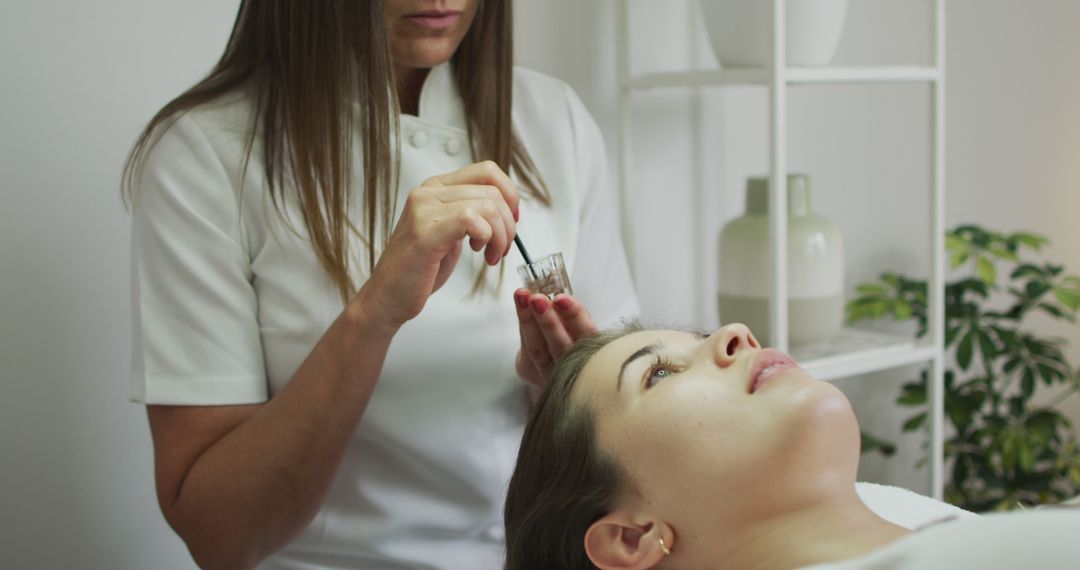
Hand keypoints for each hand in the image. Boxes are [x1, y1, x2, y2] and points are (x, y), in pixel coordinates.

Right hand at [356, 161, 518, 329]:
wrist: (388, 296)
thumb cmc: (419, 268)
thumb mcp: (450, 231)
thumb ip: (471, 212)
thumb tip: (507, 206)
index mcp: (435, 188)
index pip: (487, 171)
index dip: (510, 195)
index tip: (511, 220)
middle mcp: (428, 193)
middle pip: (492, 190)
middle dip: (508, 223)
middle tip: (500, 248)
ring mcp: (424, 210)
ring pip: (487, 205)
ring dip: (500, 235)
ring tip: (490, 254)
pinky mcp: (425, 233)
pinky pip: (472, 220)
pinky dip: (487, 238)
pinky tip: (479, 254)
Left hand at [514, 288, 598, 388]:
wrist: (555, 368)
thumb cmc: (573, 342)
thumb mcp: (579, 328)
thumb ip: (571, 316)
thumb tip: (556, 293)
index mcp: (593, 355)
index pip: (587, 336)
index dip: (576, 317)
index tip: (562, 298)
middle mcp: (573, 370)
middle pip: (560, 348)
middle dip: (548, 322)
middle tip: (538, 298)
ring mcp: (549, 376)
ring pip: (537, 349)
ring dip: (529, 321)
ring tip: (524, 296)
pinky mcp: (529, 373)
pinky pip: (525, 348)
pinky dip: (524, 326)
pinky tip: (521, 306)